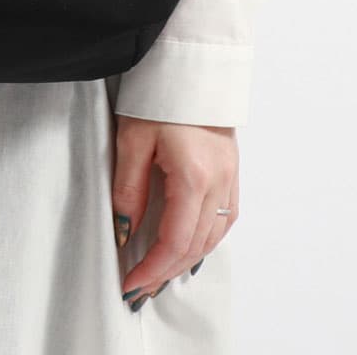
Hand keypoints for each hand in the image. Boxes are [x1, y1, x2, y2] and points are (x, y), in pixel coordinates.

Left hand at [111, 115, 238, 307]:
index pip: (174, 240)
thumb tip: (124, 231)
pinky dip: (205, 240)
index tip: (130, 283)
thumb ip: (129, 188)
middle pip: (194, 245)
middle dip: (165, 271)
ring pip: (212, 237)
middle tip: (139, 289)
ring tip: (158, 274)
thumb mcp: (132, 139)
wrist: (192, 68)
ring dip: (185, 260)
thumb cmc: (159, 96)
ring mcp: (230, 179)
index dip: (152, 267)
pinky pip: (224, 220)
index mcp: (194, 176)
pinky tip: (188, 247)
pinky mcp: (232, 172)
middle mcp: (219, 183)